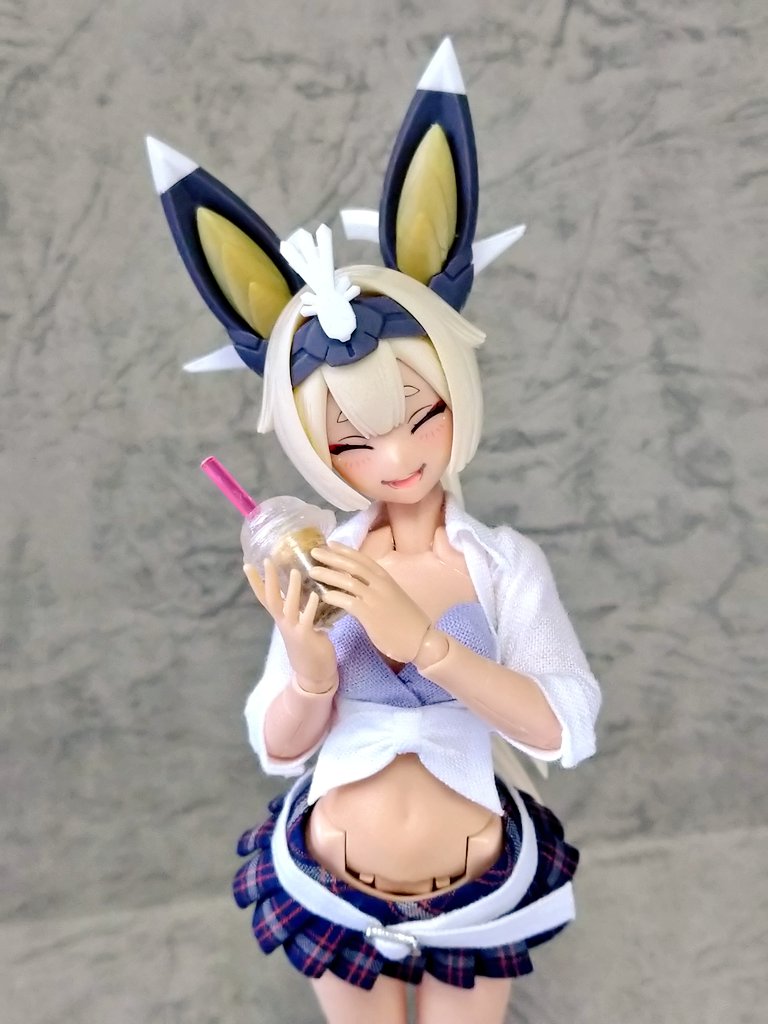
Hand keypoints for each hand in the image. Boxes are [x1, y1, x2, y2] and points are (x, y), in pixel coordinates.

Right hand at [244, 560, 337, 691]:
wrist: (313, 673)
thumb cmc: (308, 645)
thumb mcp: (298, 624)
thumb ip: (297, 608)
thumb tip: (303, 586)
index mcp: (281, 618)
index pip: (264, 597)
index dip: (255, 582)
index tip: (247, 564)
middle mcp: (283, 622)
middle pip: (272, 598)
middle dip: (269, 579)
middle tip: (268, 560)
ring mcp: (293, 629)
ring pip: (289, 606)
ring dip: (291, 589)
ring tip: (295, 571)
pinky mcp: (307, 636)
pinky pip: (307, 619)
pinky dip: (310, 607)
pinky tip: (315, 595)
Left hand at [309, 542, 430, 662]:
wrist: (421, 640)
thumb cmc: (406, 620)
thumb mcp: (392, 596)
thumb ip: (375, 588)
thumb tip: (355, 582)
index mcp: (386, 578)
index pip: (362, 559)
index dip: (345, 550)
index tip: (330, 543)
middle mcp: (380, 584)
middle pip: (352, 566)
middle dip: (332, 558)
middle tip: (314, 552)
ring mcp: (376, 598)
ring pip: (348, 582)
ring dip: (328, 575)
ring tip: (312, 571)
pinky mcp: (371, 614)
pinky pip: (349, 602)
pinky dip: (335, 597)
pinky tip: (323, 595)